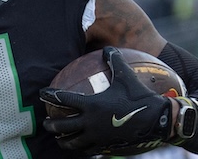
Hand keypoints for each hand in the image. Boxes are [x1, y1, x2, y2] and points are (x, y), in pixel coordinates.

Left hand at [40, 46, 172, 154]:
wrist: (155, 120)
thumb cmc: (139, 96)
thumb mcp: (126, 75)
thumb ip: (114, 60)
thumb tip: (107, 48)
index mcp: (91, 105)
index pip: (63, 100)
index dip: (50, 96)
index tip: (42, 93)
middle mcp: (90, 122)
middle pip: (62, 126)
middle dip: (50, 124)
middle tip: (45, 122)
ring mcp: (96, 136)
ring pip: (72, 142)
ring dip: (62, 140)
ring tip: (58, 138)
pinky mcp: (105, 146)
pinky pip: (87, 150)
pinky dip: (79, 148)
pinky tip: (78, 147)